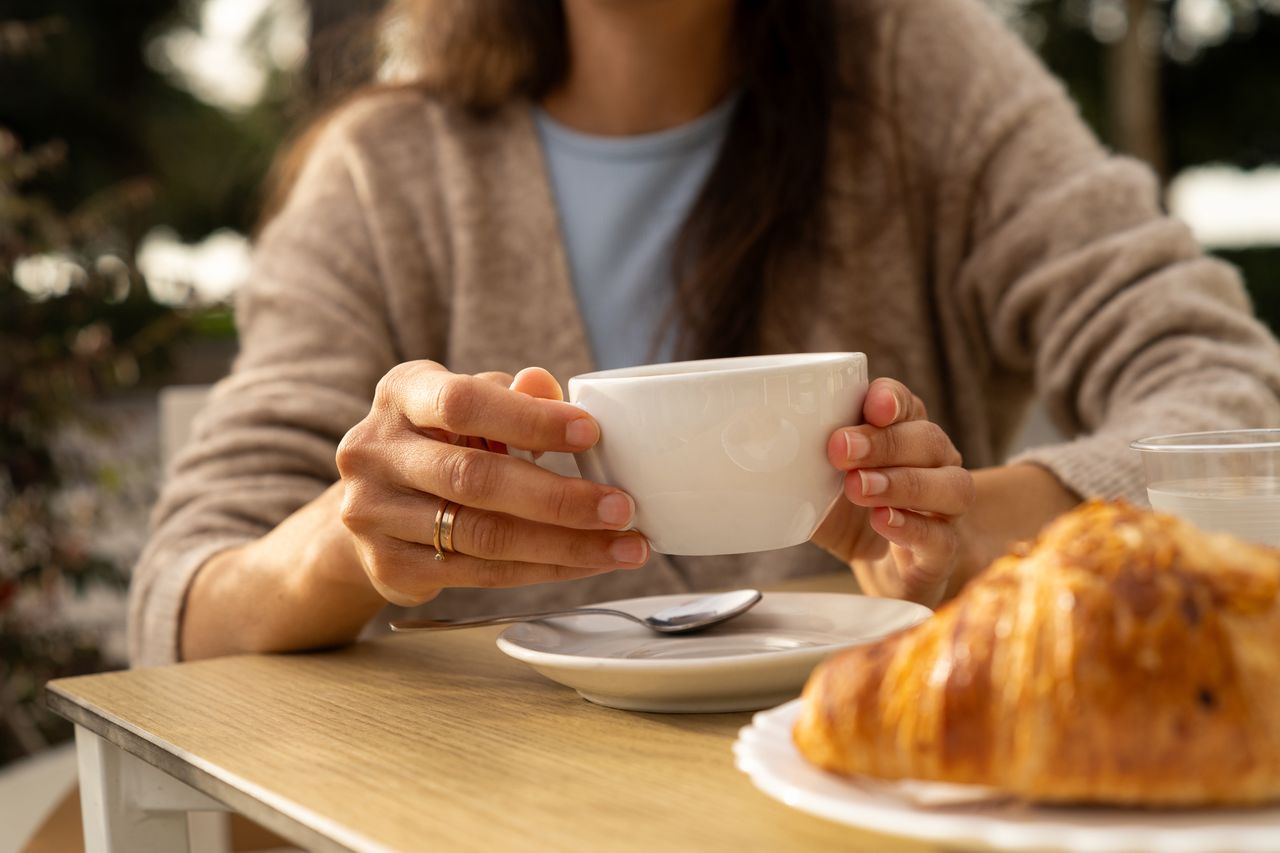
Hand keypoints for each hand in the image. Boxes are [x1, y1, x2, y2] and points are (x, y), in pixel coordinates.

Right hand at [335, 362, 648, 606]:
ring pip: (482, 536)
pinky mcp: (388, 566)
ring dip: (563, 546)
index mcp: (401, 394)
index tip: (590, 434)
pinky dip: (541, 570)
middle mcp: (375, 452)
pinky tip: (584, 564)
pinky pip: (479, 574)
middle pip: (475, 480)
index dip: (529, 420)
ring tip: (622, 547)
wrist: (373, 503)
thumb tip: (548, 388)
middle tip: (621, 507)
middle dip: (559, 498)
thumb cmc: (441, 439)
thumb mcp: (469, 403)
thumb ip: (511, 395)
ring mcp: (373, 514)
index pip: (463, 404)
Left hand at [812, 378, 974, 605]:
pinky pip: (942, 537)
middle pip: (928, 440)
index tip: (871, 405)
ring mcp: (946, 510)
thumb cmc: (851, 514)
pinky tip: (884, 521)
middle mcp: (935, 466)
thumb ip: (801, 463)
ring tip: (858, 487)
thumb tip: (756, 448)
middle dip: (883, 442)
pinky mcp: (944, 552)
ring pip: (950, 485)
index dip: (892, 400)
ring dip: (902, 482)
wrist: (883, 572)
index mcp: (905, 436)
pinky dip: (912, 527)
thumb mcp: (818, 484)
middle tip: (840, 450)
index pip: (907, 404)